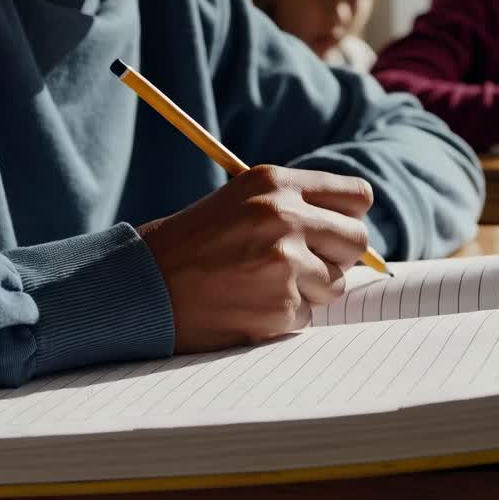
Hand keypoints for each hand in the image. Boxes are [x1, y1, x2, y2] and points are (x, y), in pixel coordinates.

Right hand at [136, 164, 372, 354]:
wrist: (143, 286)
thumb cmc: (188, 245)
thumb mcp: (239, 203)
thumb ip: (293, 207)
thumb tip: (351, 232)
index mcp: (274, 183)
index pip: (355, 195)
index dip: (349, 216)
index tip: (338, 230)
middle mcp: (284, 217)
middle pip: (356, 239)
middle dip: (338, 256)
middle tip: (306, 264)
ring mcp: (285, 263)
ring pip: (336, 283)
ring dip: (309, 290)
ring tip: (262, 284)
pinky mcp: (280, 305)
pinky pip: (307, 315)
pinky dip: (284, 316)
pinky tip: (248, 305)